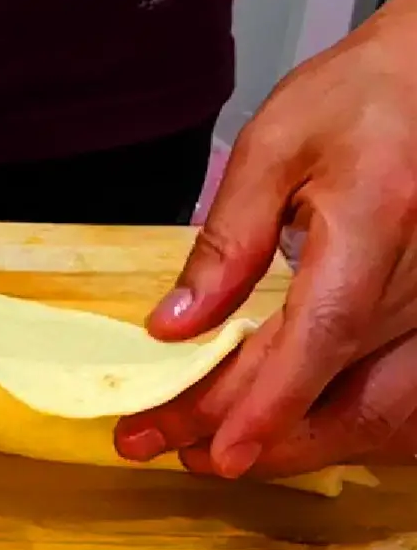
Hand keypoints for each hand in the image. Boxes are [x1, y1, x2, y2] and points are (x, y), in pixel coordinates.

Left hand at [115, 0, 416, 479]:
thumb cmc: (361, 97)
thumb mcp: (275, 144)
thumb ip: (228, 238)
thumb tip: (174, 327)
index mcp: (382, 219)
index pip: (325, 331)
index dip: (269, 401)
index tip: (216, 453)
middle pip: (337, 382)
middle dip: (245, 427)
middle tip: (157, 440)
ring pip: (372, 402)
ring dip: (289, 437)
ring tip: (201, 443)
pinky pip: (392, 391)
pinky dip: (329, 417)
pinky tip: (269, 421)